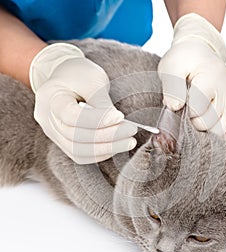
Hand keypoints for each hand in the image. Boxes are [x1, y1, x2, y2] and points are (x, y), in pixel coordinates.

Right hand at [30, 43, 136, 163]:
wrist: (66, 78)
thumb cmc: (80, 74)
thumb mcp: (92, 79)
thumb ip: (102, 102)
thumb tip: (118, 123)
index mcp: (51, 98)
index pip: (72, 116)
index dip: (98, 120)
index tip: (120, 116)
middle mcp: (47, 120)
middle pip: (76, 137)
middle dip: (108, 136)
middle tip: (131, 130)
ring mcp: (53, 134)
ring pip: (78, 151)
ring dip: (107, 148)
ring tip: (129, 141)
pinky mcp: (63, 142)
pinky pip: (81, 155)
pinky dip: (100, 153)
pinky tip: (116, 146)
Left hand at [158, 13, 225, 140]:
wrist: (200, 52)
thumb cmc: (184, 60)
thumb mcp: (171, 67)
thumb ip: (172, 87)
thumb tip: (175, 107)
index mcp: (212, 77)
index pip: (196, 110)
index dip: (183, 112)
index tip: (179, 105)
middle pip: (209, 124)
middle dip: (193, 123)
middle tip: (186, 112)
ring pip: (221, 132)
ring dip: (205, 130)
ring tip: (197, 117)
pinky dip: (221, 136)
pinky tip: (210, 126)